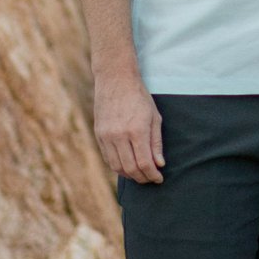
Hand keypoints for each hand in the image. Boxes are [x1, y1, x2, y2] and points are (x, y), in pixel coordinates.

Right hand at [94, 67, 163, 183]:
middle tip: (150, 179)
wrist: (115, 80)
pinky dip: (118, 166)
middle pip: (130, 169)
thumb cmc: (139, 97)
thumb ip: (156, 142)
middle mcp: (119, 136)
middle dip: (142, 178)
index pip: (144, 163)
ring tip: (140, 174)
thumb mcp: (154, 117)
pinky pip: (108, 158)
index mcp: (137, 130)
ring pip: (117, 167)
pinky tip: (127, 166)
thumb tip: (159, 164)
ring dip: (129, 175)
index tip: (159, 178)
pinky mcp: (99, 135)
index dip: (153, 175)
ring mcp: (106, 136)